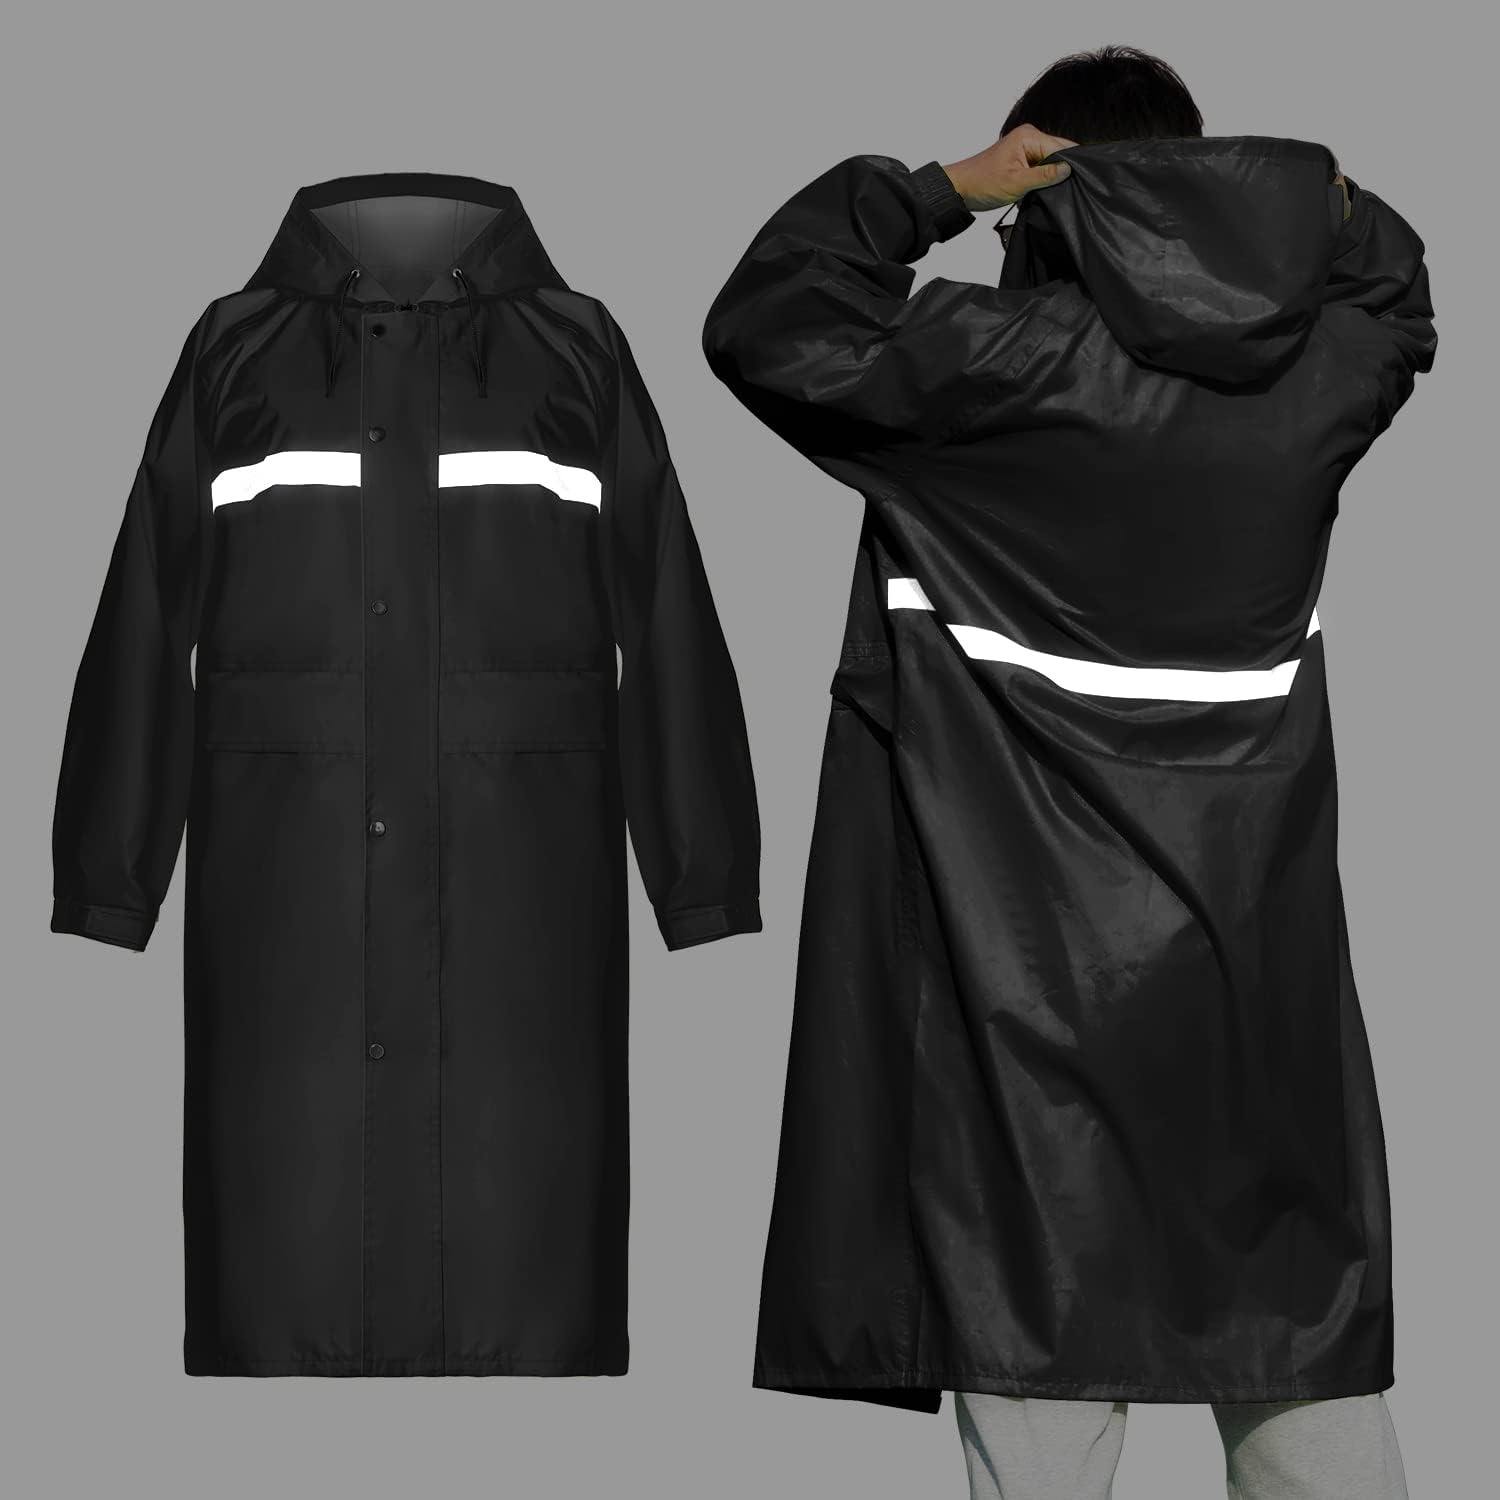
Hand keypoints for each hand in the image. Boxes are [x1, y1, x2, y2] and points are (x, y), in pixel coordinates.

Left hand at [942, 124, 1077, 210]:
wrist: (961, 188)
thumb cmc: (983, 183)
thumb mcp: (1017, 182)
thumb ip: (1045, 176)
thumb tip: (1069, 170)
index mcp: (1029, 136)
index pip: (1062, 146)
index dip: (1072, 163)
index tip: (1080, 180)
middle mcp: (1029, 137)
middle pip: (1058, 152)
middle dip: (1063, 169)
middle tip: (1068, 188)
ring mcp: (1026, 148)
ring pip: (1051, 161)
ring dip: (1052, 176)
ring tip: (1053, 190)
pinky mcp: (1022, 159)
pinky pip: (1041, 166)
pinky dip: (1043, 178)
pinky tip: (1044, 188)